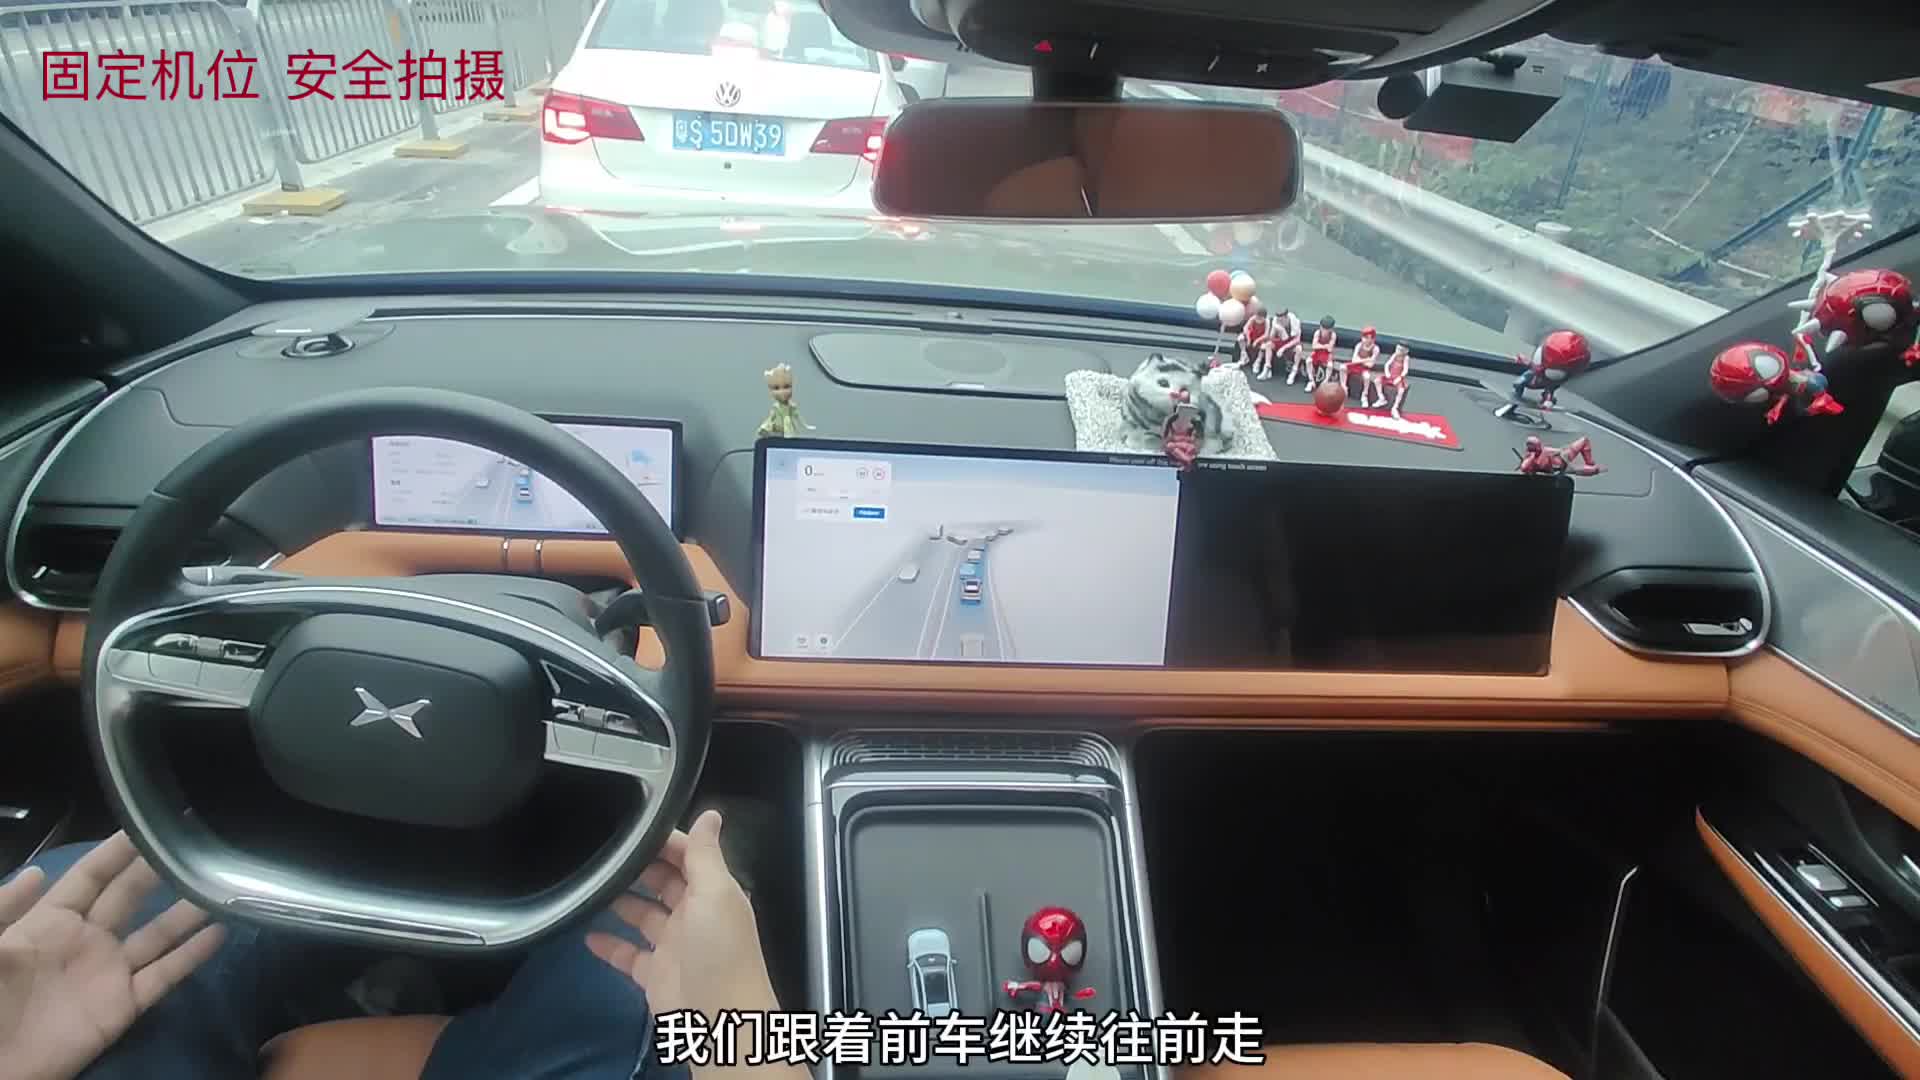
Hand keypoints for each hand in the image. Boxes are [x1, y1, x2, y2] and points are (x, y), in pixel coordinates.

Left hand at [0, 833, 226, 1079]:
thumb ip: (4, 911)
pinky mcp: (124, 1007)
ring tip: (218, 883)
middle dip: (157, 869)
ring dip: (187, 910)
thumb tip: (38, 871)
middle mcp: (85, 941)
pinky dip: (192, 956)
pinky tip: (219, 933)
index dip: (116, 851)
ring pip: (156, 934)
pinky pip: (164, 977)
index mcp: (47, 923)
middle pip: (128, 897)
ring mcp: (108, 973)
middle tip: (191, 843)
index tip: (146, 825)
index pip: (89, 877)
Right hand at [589, 810, 778, 1020]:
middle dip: (639, 867)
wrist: (720, 1020)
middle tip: (602, 851)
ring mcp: (673, 945)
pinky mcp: (654, 974)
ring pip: (644, 915)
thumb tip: (711, 813)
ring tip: (589, 883)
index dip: (663, 840)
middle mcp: (694, 914)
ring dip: (621, 901)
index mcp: (714, 891)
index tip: (630, 824)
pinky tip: (586, 933)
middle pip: (664, 881)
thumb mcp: (716, 893)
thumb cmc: (720, 950)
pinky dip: (609, 944)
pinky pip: (628, 954)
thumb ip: (706, 854)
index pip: (688, 855)